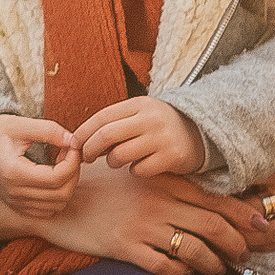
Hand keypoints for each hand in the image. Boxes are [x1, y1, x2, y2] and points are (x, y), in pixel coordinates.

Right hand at [0, 113, 80, 218]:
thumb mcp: (20, 124)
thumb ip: (48, 130)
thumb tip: (74, 141)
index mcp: (14, 172)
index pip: (56, 177)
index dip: (72, 162)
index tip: (72, 146)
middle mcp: (14, 192)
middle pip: (60, 194)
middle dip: (73, 173)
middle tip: (70, 154)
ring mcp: (15, 202)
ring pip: (57, 205)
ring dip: (68, 185)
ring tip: (62, 164)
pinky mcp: (18, 206)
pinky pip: (47, 210)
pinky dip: (58, 196)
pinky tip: (54, 177)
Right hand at [22, 162, 271, 274]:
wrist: (56, 198)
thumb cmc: (95, 184)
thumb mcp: (132, 174)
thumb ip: (164, 182)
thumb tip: (201, 195)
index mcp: (162, 181)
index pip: (214, 198)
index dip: (243, 215)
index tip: (262, 227)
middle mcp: (157, 201)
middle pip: (213, 225)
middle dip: (236, 244)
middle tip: (244, 256)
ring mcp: (141, 225)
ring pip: (194, 250)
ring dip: (212, 264)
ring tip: (218, 270)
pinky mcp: (124, 247)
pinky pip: (164, 266)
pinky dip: (180, 273)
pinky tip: (182, 274)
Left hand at [74, 96, 204, 176]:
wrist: (201, 133)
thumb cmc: (158, 126)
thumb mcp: (139, 115)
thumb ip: (114, 123)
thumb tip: (80, 141)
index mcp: (139, 104)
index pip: (102, 117)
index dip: (83, 132)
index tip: (74, 144)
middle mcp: (151, 118)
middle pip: (107, 135)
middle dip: (90, 149)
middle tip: (86, 158)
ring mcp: (162, 138)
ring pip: (120, 155)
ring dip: (112, 162)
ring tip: (118, 160)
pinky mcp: (172, 157)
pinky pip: (139, 170)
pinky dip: (133, 171)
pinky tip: (140, 165)